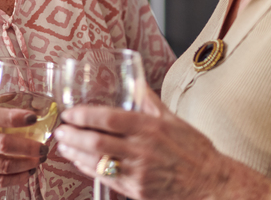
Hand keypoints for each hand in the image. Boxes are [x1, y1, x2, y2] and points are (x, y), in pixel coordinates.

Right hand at [0, 102, 48, 188]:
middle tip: (44, 144)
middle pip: (1, 144)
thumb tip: (15, 98)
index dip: (13, 117)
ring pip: (2, 165)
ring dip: (26, 163)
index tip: (32, 116)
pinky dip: (16, 179)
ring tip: (40, 158)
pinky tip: (28, 173)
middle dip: (28, 146)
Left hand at [52, 87, 237, 199]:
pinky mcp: (136, 190)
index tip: (70, 113)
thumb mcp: (173, 120)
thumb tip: (136, 80)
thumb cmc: (194, 150)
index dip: (85, 115)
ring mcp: (138, 172)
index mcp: (150, 128)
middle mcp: (142, 149)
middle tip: (60, 129)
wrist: (210, 184)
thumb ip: (150, 101)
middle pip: (97, 141)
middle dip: (73, 135)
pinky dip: (88, 169)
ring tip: (63, 145)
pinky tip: (79, 161)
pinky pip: (106, 178)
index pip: (110, 118)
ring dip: (75, 153)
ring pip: (98, 161)